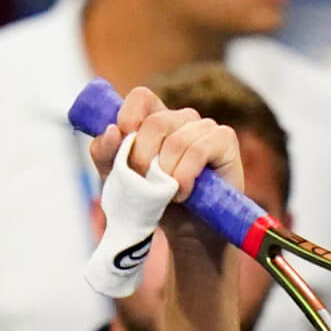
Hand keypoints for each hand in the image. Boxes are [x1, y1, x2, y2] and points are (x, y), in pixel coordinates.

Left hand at [84, 85, 243, 264]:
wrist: (187, 233)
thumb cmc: (154, 203)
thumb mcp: (118, 181)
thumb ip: (106, 155)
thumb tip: (112, 131)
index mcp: (155, 119)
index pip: (141, 97)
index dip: (128, 116)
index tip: (122, 143)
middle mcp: (181, 118)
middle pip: (154, 122)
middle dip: (142, 158)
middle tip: (144, 184)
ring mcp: (204, 127)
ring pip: (176, 140)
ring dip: (165, 174)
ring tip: (168, 194)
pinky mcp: (224, 140)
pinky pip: (198, 150)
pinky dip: (185, 176)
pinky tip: (184, 192)